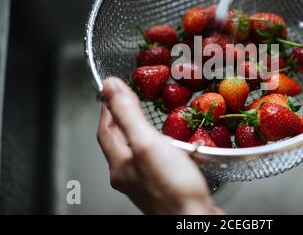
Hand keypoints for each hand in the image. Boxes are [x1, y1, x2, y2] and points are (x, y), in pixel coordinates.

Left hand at [97, 77, 221, 214]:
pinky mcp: (164, 187)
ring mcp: (146, 184)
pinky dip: (158, 148)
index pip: (105, 131)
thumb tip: (110, 86)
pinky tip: (172, 147)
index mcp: (120, 165)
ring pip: (137, 153)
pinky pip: (155, 161)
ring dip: (141, 134)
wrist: (193, 219)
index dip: (107, 110)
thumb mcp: (147, 142)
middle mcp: (129, 176)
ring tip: (150, 121)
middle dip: (122, 121)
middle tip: (130, 103)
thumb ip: (128, 114)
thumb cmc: (172, 186)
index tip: (111, 93)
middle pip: (119, 143)